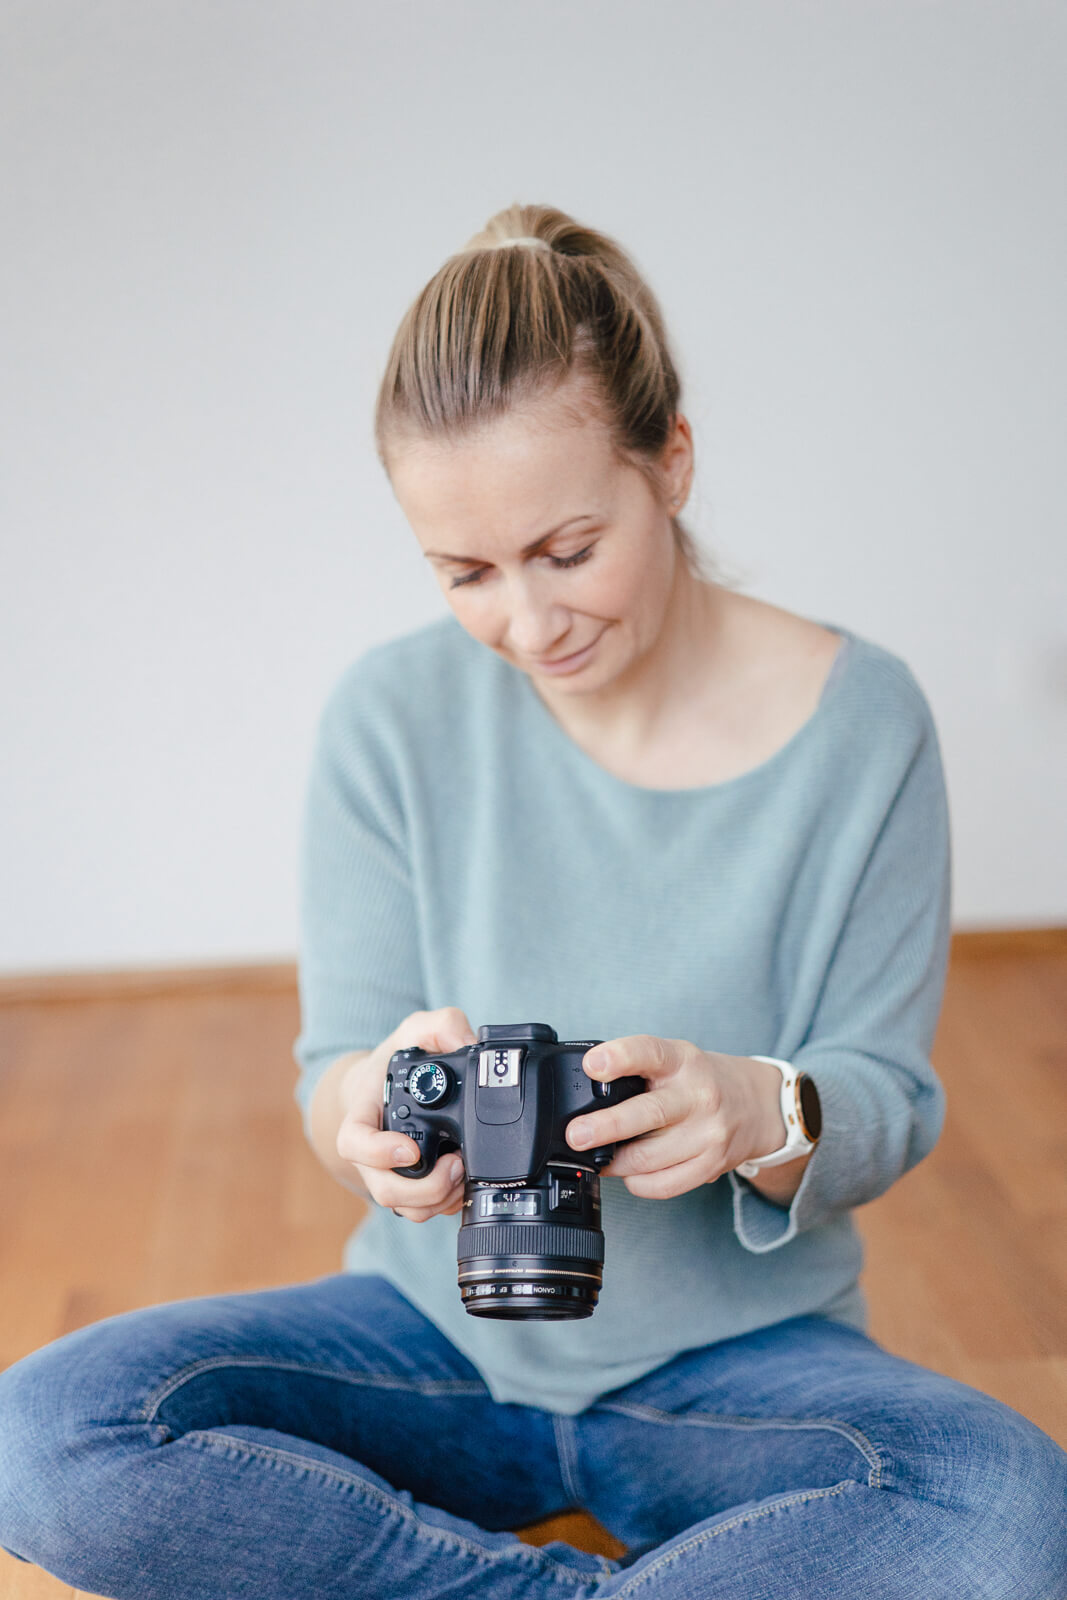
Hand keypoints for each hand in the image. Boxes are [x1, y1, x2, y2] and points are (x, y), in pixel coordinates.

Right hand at [335, 1007, 476, 1221]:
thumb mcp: (415, 1029)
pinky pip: (421, 1211)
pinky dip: (446, 1205)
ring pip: (403, 1208)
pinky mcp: (409, 1187)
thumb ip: (442, 1025)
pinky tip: (464, 1184)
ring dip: (438, 1200)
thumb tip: (469, 1044)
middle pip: (383, 1188)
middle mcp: (371, 1151)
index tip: (411, 1150)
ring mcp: (388, 1173)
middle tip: (456, 1164)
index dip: (377, 1153)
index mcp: (363, 1113)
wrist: (389, 1084)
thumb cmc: (397, 1059)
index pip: (353, 1142)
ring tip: (464, 1173)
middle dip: (424, 1188)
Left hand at [564, 1036, 788, 1199]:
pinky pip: (664, 1184)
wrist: (756, 1105)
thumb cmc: (700, 1080)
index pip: (650, 1052)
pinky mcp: (711, 1165)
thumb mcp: (674, 1059)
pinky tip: (629, 1173)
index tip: (592, 1065)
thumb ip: (636, 1070)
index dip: (619, 1057)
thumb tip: (583, 1093)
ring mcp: (708, 1133)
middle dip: (606, 1127)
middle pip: (648, 1114)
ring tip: (596, 1157)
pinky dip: (638, 1182)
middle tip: (576, 1135)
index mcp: (682, 1060)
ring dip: (614, 1163)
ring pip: (650, 1158)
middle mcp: (699, 1095)